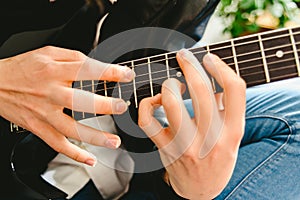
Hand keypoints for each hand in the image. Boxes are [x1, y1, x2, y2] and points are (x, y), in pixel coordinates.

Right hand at [0, 46, 134, 165]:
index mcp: (54, 70)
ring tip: (114, 141)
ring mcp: (44, 113)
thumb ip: (73, 57)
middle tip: (121, 107)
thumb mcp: (48, 52)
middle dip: (104, 106)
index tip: (126, 75)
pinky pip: (57, 144)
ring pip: (71, 129)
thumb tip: (97, 65)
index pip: (86, 70)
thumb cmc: (23, 68)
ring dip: (95, 137)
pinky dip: (74, 154)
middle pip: (80, 101)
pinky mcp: (39, 127)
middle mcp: (50, 92)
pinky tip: (90, 159)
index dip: (110, 72)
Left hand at [138, 49, 245, 198]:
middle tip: (184, 56)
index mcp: (233, 131)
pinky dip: (147, 104)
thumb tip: (215, 74)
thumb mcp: (232, 135)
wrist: (201, 190)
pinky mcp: (164, 148)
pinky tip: (155, 101)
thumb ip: (228, 107)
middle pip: (200, 91)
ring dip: (169, 85)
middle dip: (189, 65)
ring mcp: (185, 145)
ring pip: (170, 103)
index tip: (208, 57)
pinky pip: (147, 120)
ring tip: (173, 85)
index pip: (234, 89)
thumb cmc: (217, 156)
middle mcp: (211, 139)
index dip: (221, 66)